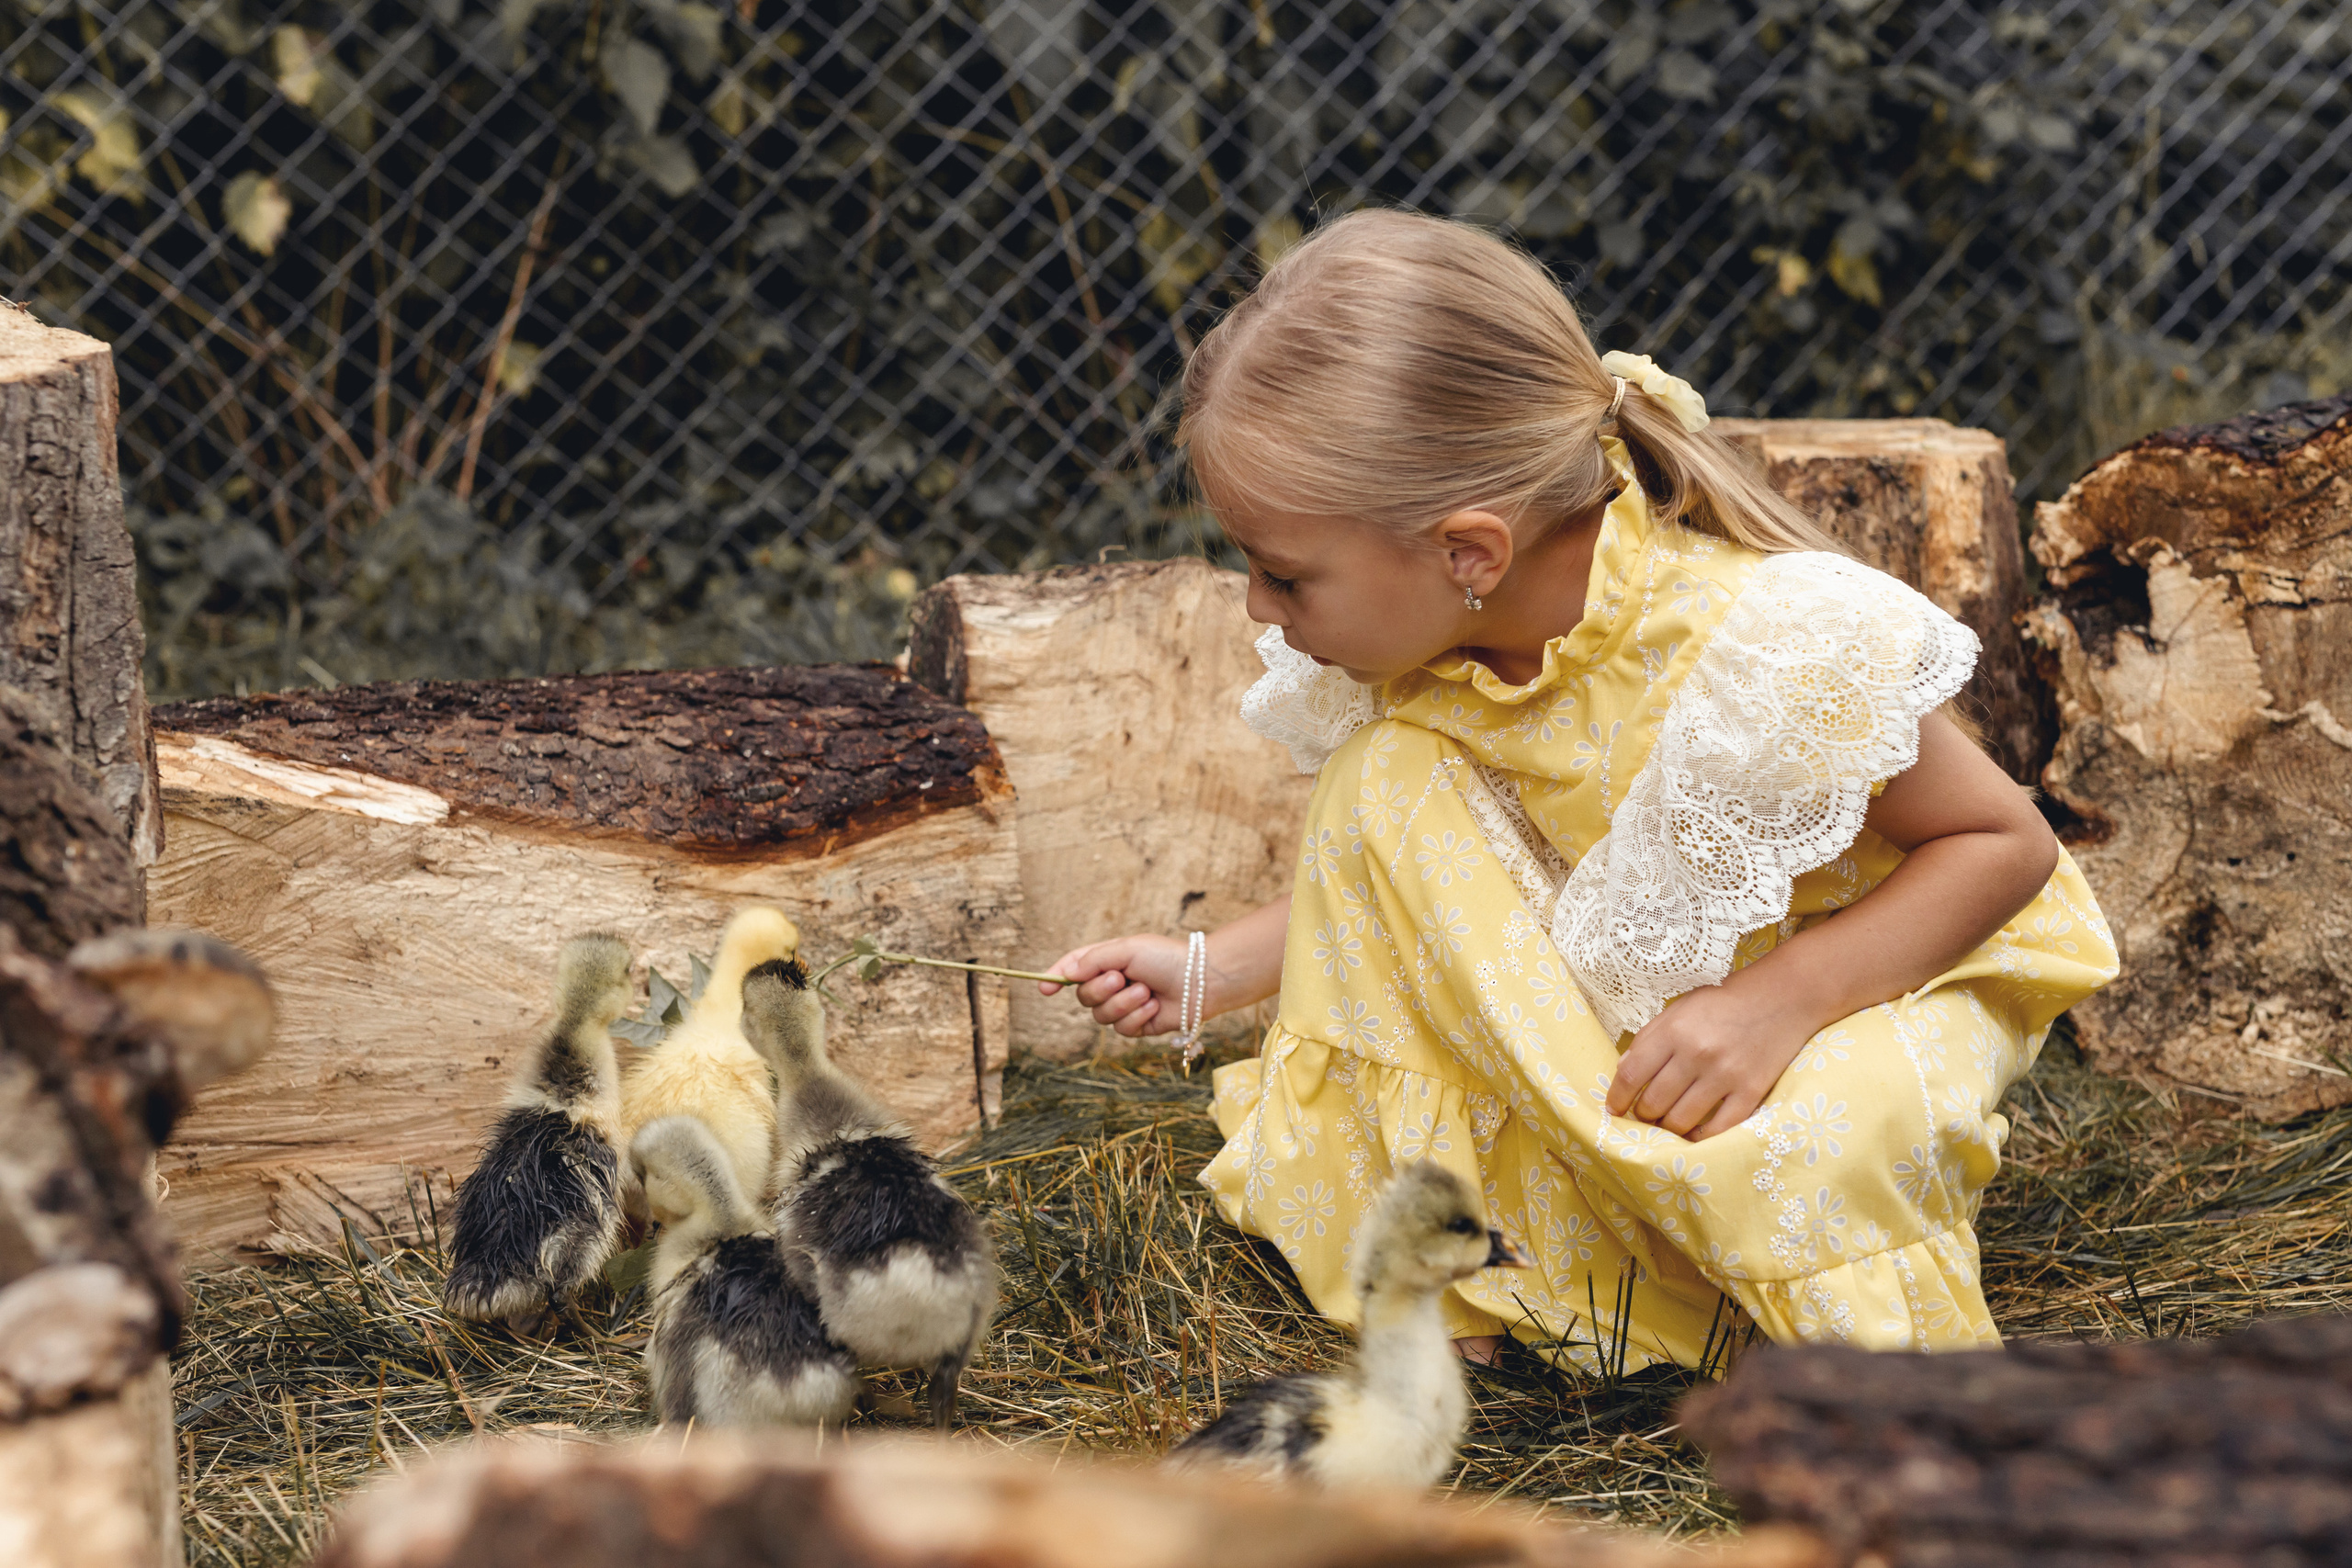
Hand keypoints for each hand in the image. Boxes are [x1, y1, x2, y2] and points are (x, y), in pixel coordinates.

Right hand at [1039, 934, 1190, 1037]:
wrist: (1201, 981)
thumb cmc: (1167, 958)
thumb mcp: (1128, 949)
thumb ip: (1094, 959)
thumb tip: (1068, 972)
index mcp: (1108, 961)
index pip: (1074, 968)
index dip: (1056, 977)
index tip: (1043, 988)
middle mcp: (1113, 984)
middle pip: (1083, 996)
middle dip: (1100, 989)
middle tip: (1122, 978)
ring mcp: (1124, 1006)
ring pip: (1101, 1016)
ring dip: (1123, 1003)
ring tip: (1146, 992)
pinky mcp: (1137, 1026)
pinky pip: (1122, 1029)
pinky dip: (1137, 1016)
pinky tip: (1154, 1007)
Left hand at [1603, 980, 1811, 1140]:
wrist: (1781, 997)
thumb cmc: (1723, 1003)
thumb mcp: (1679, 1009)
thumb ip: (1649, 1038)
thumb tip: (1622, 1072)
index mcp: (1674, 1030)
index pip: (1631, 1074)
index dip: (1617, 1097)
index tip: (1613, 1109)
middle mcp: (1697, 1054)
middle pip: (1653, 1102)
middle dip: (1642, 1115)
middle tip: (1644, 1115)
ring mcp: (1726, 1075)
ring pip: (1681, 1121)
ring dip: (1667, 1128)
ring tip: (1666, 1123)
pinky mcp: (1751, 1092)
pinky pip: (1718, 1129)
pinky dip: (1700, 1137)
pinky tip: (1693, 1133)